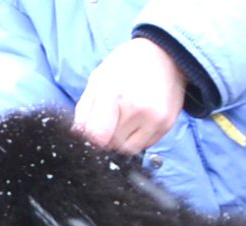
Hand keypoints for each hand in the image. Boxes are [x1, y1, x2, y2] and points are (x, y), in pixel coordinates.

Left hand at [73, 37, 186, 153]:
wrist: (164, 56)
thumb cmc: (126, 66)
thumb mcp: (98, 79)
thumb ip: (85, 109)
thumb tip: (79, 134)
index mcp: (114, 93)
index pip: (98, 136)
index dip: (91, 138)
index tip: (92, 131)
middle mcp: (137, 109)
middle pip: (112, 144)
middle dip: (107, 136)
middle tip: (111, 118)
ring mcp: (154, 119)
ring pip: (129, 149)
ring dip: (123, 140)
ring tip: (125, 119)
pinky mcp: (166, 126)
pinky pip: (145, 146)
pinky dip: (138, 138)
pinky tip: (139, 120)